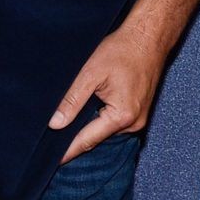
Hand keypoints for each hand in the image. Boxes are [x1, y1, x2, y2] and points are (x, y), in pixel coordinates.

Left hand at [50, 28, 167, 160]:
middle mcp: (134, 123)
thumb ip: (72, 100)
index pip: (87, 141)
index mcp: (122, 116)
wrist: (149, 37)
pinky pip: (114, 122)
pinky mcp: (139, 111)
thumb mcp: (91, 73)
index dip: (67, 151)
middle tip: (51, 141)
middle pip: (96, 138)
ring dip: (89, 126)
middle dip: (76, 138)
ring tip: (69, 122)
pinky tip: (91, 108)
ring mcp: (138, 118)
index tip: (51, 162)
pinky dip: (100, 118)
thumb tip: (55, 124)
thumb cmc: (123, 50)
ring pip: (105, 130)